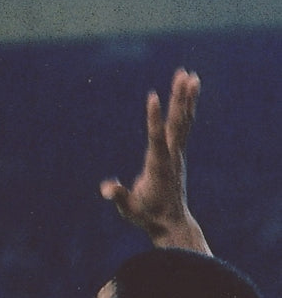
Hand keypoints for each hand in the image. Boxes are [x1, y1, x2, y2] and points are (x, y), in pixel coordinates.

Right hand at [99, 68, 201, 243]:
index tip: (153, 96)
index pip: (156, 137)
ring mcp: (177, 153)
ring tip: (190, 75)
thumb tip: (107, 189)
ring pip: (183, 120)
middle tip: (183, 74)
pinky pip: (183, 126)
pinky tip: (188, 95)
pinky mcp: (177, 153)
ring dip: (186, 97)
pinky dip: (186, 108)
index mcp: (158, 166)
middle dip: (179, 98)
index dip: (154, 117)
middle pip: (176, 122)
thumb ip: (120, 197)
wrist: (171, 223)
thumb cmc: (147, 216)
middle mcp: (172, 155)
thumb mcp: (130, 210)